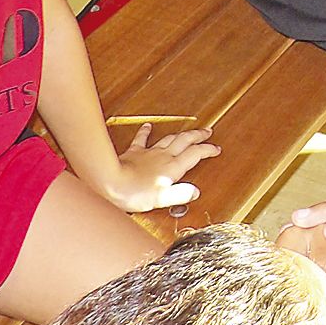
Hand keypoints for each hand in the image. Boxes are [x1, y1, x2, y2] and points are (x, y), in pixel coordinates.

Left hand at [98, 124, 219, 210]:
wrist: (109, 182)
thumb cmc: (134, 193)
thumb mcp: (161, 199)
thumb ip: (180, 194)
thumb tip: (195, 192)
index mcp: (172, 167)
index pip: (196, 154)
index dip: (207, 150)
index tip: (216, 149)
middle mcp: (163, 156)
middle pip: (186, 141)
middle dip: (198, 135)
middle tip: (208, 132)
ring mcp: (149, 152)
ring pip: (170, 138)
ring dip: (181, 133)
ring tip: (189, 130)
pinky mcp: (134, 152)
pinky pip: (142, 139)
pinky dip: (146, 132)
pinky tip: (148, 126)